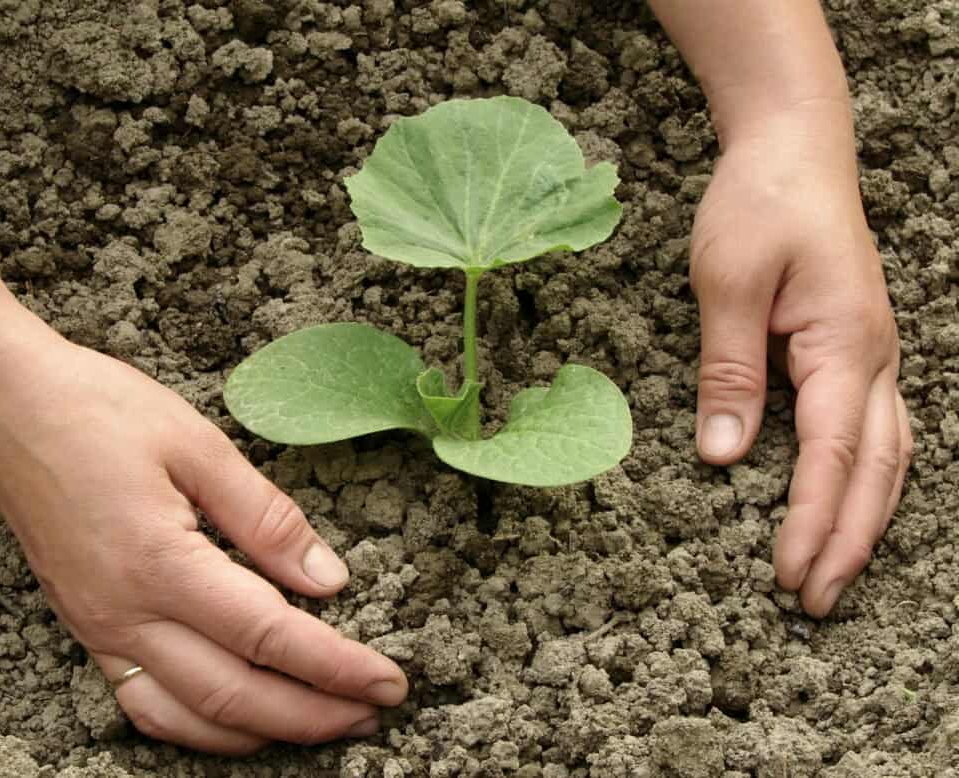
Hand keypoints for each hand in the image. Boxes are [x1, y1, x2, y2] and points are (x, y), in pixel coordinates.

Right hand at [0, 326, 407, 753]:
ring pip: (189, 717)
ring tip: (324, 723)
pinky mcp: (87, 627)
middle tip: (375, 711)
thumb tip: (329, 579)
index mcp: (161, 564)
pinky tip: (238, 720)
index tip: (389, 681)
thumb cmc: (99, 410)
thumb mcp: (198, 445)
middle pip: (236, 694)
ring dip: (264, 731)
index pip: (270, 636)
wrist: (6, 403)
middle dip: (314, 714)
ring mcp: (100, 629)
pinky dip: (201, 727)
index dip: (337, 667)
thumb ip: (267, 518)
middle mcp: (126, 614)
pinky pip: (145, 705)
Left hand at [689, 104, 911, 616]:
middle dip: (849, 541)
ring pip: (889, 455)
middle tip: (814, 602)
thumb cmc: (758, 205)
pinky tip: (853, 503)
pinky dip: (869, 478)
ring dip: (865, 517)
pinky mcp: (855, 348)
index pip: (834, 456)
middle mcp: (873, 357)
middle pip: (875, 470)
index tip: (787, 574)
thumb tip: (725, 456)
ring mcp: (872, 353)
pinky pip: (877, 428)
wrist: (793, 150)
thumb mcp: (728, 284)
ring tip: (836, 572)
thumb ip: (729, 371)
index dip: (814, 521)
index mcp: (844, 345)